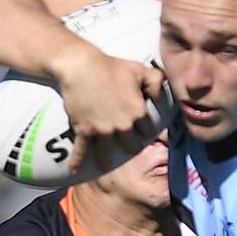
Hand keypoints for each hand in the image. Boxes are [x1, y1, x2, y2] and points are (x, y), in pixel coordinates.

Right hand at [50, 45, 165, 171]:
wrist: (81, 67)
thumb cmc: (110, 66)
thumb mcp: (139, 70)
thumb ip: (156, 82)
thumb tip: (161, 95)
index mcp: (138, 113)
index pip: (148, 131)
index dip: (146, 131)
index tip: (144, 134)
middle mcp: (122, 126)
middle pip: (131, 146)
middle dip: (131, 147)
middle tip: (129, 149)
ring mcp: (102, 131)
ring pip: (107, 153)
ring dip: (107, 160)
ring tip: (106, 165)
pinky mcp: (84, 130)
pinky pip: (81, 150)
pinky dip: (77, 160)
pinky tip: (74, 169)